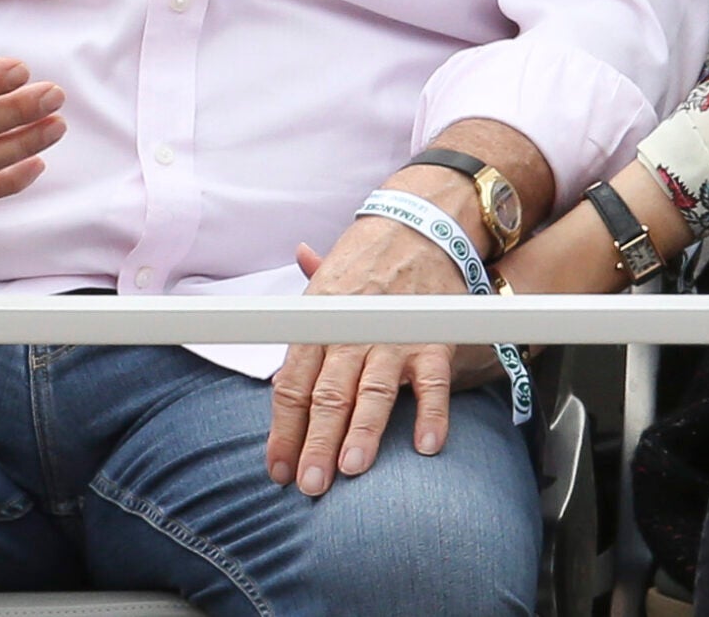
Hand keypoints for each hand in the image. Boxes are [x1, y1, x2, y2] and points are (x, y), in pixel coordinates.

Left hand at [266, 209, 473, 497]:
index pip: (293, 385)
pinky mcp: (432, 338)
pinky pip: (432, 380)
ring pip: (373, 391)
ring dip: (362, 432)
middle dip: (316, 443)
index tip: (278, 469)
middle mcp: (352, 332)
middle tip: (309, 485)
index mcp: (319, 323)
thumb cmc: (367, 260)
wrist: (420, 222)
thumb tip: (276, 358)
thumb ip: (301, 317)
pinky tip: (425, 444)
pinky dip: (431, 412)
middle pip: (328, 395)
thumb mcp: (324, 282)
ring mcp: (393, 336)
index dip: (284, 431)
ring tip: (351, 469)